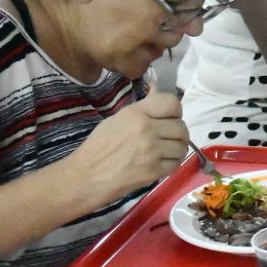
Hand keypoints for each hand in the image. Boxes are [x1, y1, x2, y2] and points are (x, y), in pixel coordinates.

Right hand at [67, 91, 188, 202]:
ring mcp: (151, 151)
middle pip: (181, 127)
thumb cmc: (98, 146)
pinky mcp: (153, 171)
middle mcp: (146, 129)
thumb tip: (156, 88)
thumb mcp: (117, 119)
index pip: (172, 103)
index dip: (175, 112)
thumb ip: (141, 106)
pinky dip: (171, 164)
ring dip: (176, 149)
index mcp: (136, 114)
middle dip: (177, 133)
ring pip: (182, 146)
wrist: (84, 177)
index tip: (170, 119)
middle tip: (167, 139)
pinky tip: (161, 163)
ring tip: (164, 152)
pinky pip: (176, 164)